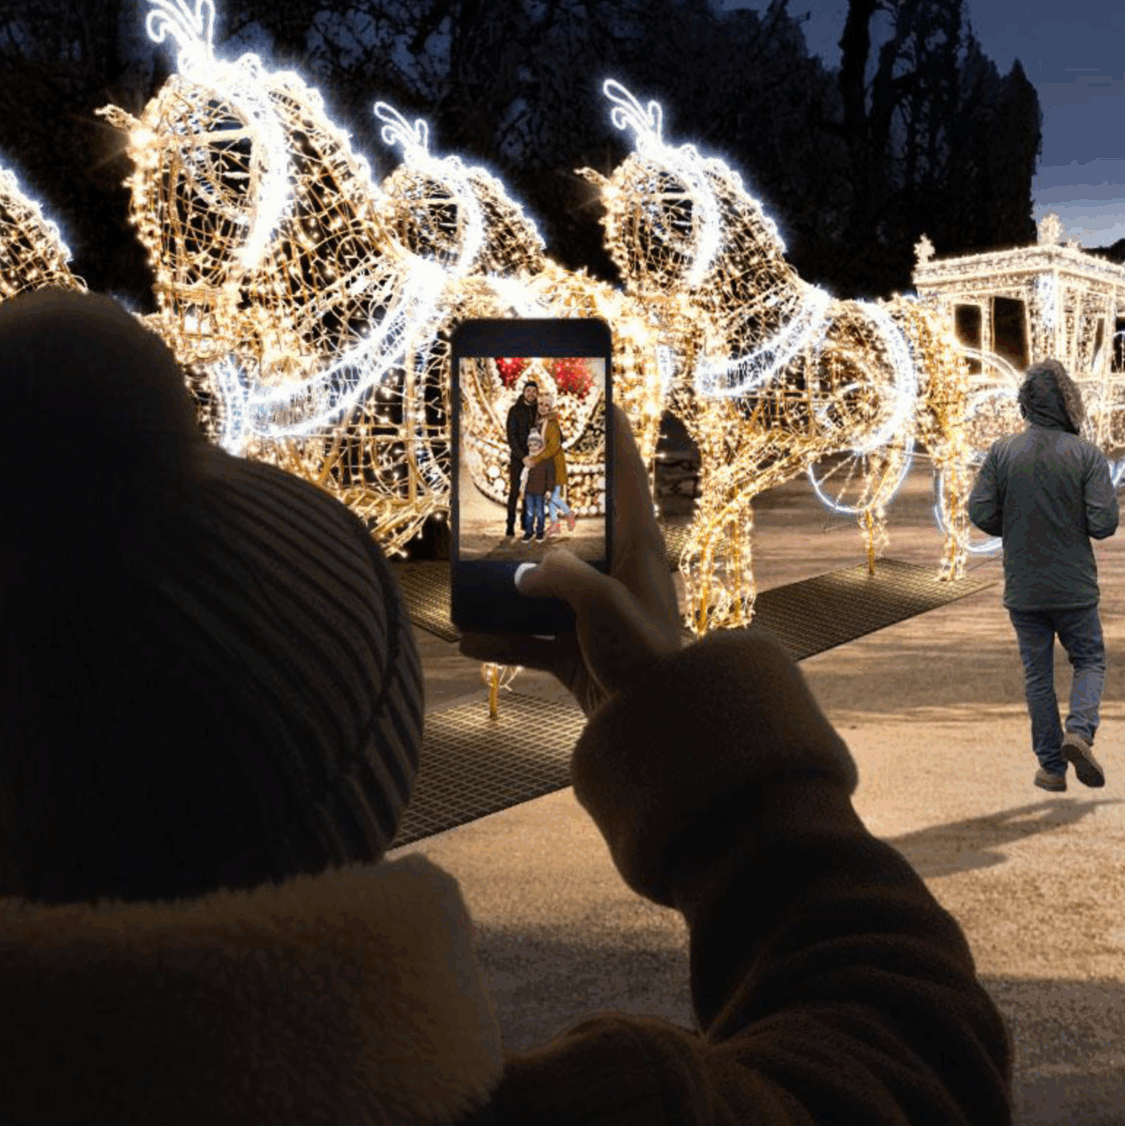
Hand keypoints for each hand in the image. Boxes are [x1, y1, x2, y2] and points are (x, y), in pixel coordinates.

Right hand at [458, 405, 682, 717]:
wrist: (658, 725)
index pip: (629, 480)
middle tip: (506, 483)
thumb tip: (524, 574)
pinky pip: (532, 640)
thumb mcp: (604, 606)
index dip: (618, 439)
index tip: (605, 400)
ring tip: (468, 571)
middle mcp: (618, 574)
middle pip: (575, 529)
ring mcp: (597, 613)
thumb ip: (562, 580)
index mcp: (639, 550)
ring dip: (507, 585)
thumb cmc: (646, 656)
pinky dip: (501, 641)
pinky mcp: (579, 651)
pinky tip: (466, 640)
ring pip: (545, 586)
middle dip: (539, 512)